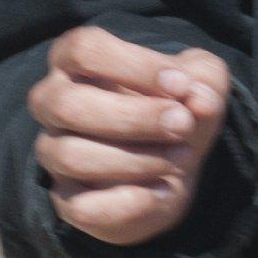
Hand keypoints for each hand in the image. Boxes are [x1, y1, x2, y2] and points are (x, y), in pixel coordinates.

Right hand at [30, 27, 231, 247]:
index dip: (135, 66)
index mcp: (75, 60)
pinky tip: (163, 190)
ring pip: (73, 156)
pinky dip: (130, 201)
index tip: (181, 84)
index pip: (84, 50)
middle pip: (70, 105)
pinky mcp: (66, 199)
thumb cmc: (174, 109)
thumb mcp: (200, 85)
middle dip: (135, 116)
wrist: (172, 168)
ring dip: (137, 159)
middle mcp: (53, 103)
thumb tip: (200, 99)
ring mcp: (54, 152)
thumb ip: (205, 82)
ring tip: (182, 157)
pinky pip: (83, 206)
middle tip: (182, 123)